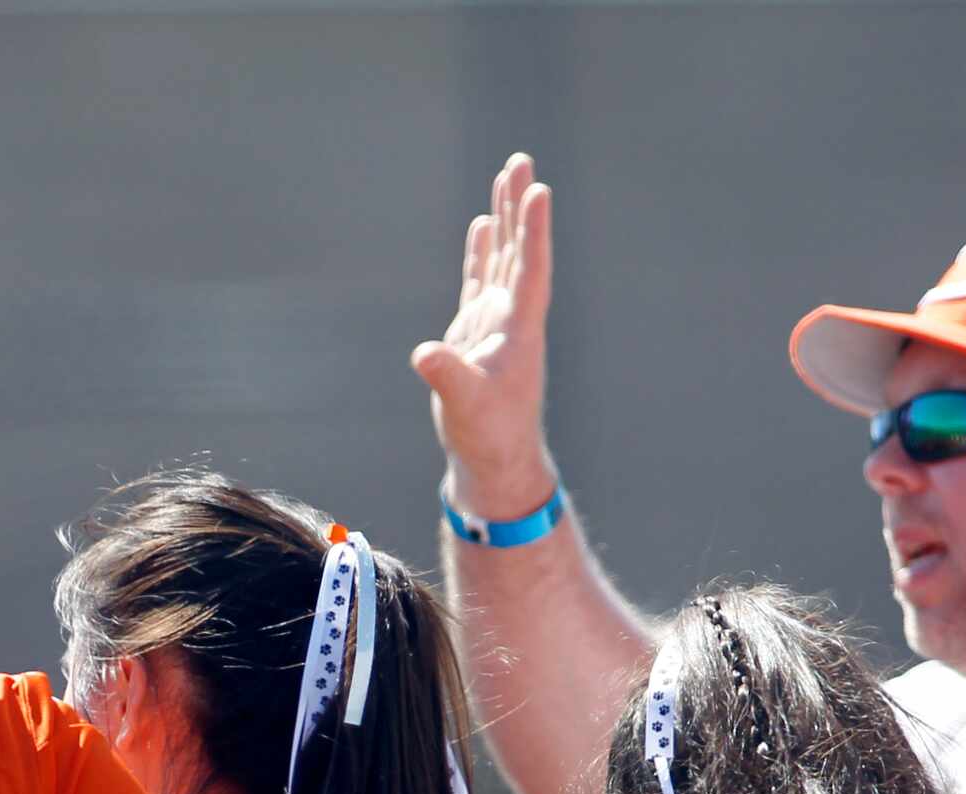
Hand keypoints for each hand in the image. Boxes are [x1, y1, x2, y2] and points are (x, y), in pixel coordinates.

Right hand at [413, 152, 558, 515]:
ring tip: (509, 176)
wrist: (494, 459)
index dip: (533, 231)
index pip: (530, 269)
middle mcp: (513, 317)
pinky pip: (482, 278)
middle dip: (519, 206)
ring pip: (503, 257)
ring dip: (505, 217)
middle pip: (518, 250)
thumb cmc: (487, 435)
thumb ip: (449, 377)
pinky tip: (483, 223)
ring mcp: (497, 321)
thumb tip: (427, 355)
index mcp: (519, 329)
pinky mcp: (479, 331)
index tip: (539, 191)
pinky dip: (483, 249)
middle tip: (521, 162)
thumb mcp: (465, 406)